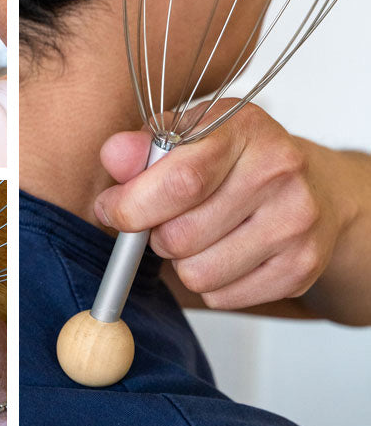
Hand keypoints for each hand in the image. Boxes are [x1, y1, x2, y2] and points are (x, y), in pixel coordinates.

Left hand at [93, 101, 354, 310]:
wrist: (313, 189)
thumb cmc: (233, 161)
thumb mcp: (186, 136)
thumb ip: (142, 147)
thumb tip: (114, 155)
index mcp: (243, 129)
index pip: (181, 180)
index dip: (133, 204)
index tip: (112, 209)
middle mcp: (278, 170)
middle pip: (182, 236)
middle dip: (155, 236)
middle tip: (164, 221)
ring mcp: (296, 220)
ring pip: (198, 274)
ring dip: (182, 262)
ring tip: (199, 236)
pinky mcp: (302, 266)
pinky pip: (222, 297)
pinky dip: (211, 284)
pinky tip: (225, 254)